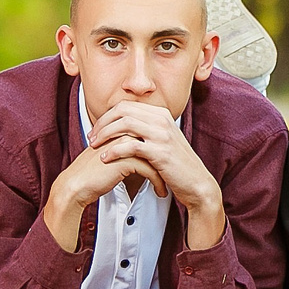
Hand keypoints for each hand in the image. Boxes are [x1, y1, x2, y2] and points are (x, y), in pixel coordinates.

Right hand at [44, 140, 159, 251]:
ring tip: (167, 186)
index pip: (150, 136)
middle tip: (172, 175)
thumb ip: (127, 149)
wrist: (77, 185)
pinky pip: (150, 170)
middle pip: (155, 144)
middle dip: (166, 162)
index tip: (167, 166)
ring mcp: (125, 145)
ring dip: (164, 174)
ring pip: (155, 157)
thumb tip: (145, 153)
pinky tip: (160, 192)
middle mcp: (124, 133)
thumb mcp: (113, 156)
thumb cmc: (93, 173)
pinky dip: (158, 182)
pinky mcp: (125, 159)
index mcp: (121, 129)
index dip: (160, 152)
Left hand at [86, 101, 224, 247]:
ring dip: (105, 134)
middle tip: (92, 137)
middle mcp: (162, 120)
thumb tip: (122, 126)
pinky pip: (131, 146)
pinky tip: (106, 158)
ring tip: (95, 146)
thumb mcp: (162, 141)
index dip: (107, 116)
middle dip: (103, 123)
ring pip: (125, 124)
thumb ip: (146, 130)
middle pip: (123, 111)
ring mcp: (162, 134)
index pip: (126, 105)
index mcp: (161, 114)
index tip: (96, 129)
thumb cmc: (176, 165)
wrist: (196, 183)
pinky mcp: (161, 152)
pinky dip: (115, 151)